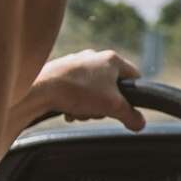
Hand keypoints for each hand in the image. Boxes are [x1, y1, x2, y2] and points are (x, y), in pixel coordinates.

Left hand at [25, 49, 145, 128]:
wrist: (39, 88)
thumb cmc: (78, 91)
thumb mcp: (113, 107)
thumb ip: (130, 115)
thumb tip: (140, 124)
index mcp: (112, 59)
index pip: (134, 76)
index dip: (134, 94)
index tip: (127, 107)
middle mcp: (95, 57)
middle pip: (111, 87)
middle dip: (104, 105)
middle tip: (97, 111)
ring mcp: (76, 63)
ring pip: (92, 90)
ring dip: (88, 105)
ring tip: (79, 111)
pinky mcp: (60, 71)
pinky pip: (75, 90)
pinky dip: (73, 102)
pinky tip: (67, 110)